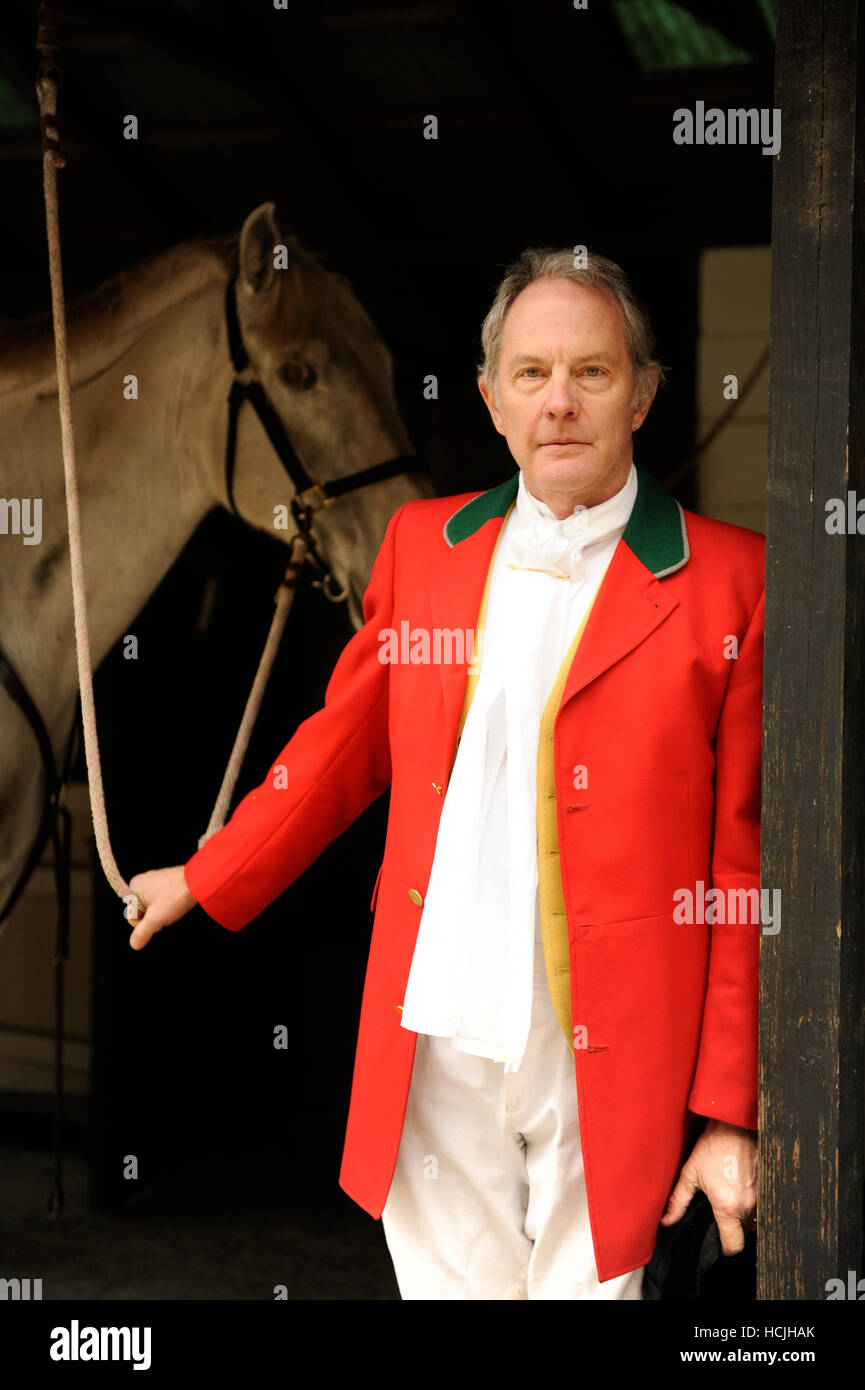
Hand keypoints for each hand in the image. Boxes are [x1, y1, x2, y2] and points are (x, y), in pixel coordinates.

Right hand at [126, 865, 196, 949]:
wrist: (199, 880)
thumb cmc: (175, 896)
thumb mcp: (156, 919)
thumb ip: (142, 932)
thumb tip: (134, 944)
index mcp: (135, 886)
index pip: (131, 914)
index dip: (142, 922)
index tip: (155, 918)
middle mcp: (143, 880)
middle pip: (141, 910)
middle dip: (153, 917)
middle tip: (165, 913)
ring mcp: (155, 879)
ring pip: (152, 906)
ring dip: (161, 912)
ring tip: (173, 907)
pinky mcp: (167, 880)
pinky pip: (162, 899)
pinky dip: (168, 905)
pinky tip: (177, 903)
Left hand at [660, 1119, 756, 1254]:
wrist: (735, 1125)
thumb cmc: (713, 1146)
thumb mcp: (690, 1173)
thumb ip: (678, 1201)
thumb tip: (667, 1221)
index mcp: (727, 1206)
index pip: (733, 1246)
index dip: (725, 1249)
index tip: (717, 1242)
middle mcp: (747, 1205)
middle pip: (742, 1232)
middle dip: (730, 1227)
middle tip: (717, 1211)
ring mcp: (760, 1197)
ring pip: (751, 1219)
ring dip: (740, 1214)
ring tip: (727, 1195)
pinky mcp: (767, 1187)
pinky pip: (759, 1205)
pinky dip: (748, 1202)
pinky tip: (737, 1187)